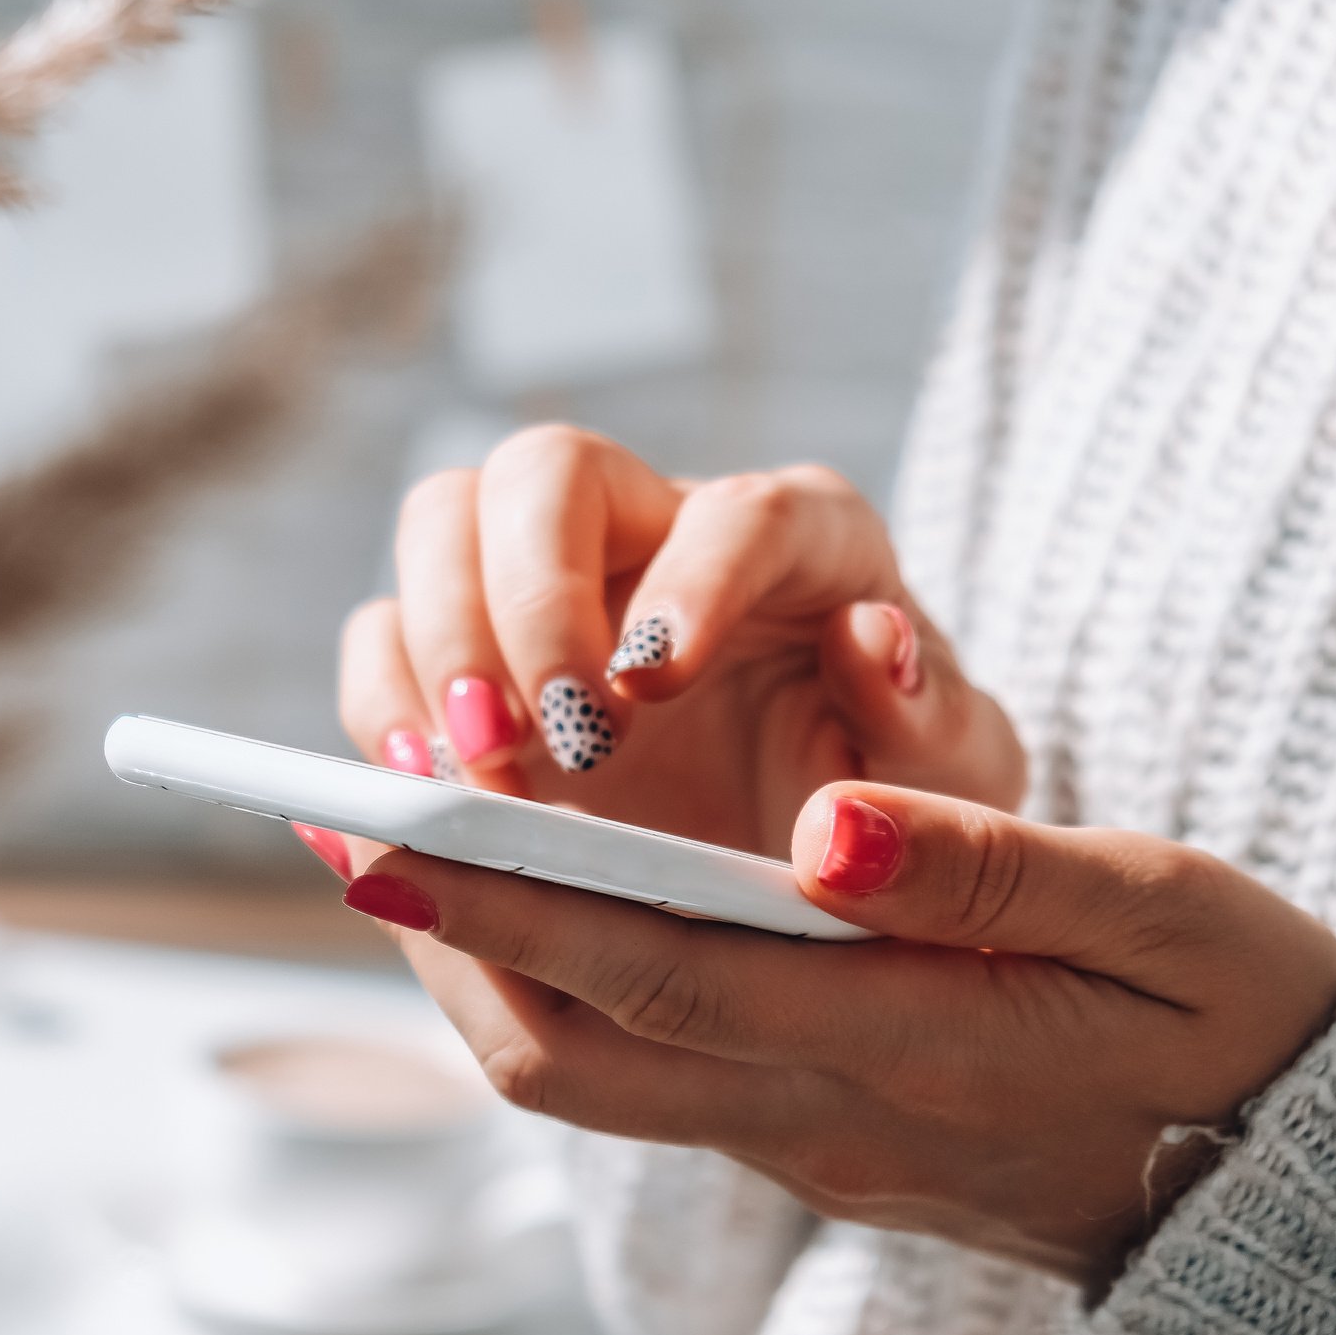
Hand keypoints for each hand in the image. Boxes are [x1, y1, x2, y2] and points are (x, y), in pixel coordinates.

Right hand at [330, 427, 1024, 862]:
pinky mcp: (466, 662)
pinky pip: (383, 638)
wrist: (807, 862)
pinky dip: (383, 705)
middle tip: (552, 734)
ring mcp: (544, 586)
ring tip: (474, 771)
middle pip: (548, 472)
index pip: (739, 511)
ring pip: (442, 525)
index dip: (692, 581)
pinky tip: (421, 790)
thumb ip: (935, 720)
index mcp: (799, 540)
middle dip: (531, 596)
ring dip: (440, 644)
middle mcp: (655, 530)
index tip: (658, 683)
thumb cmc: (893, 803)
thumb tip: (873, 637)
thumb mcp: (952, 784)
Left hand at [337, 784, 1335, 1282]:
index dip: (515, 906)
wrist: (1262, 1170)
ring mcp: (791, 1132)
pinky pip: (616, 1065)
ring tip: (382, 848)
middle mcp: (816, 1109)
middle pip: (573, 1048)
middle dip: (442, 938)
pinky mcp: (788, 1123)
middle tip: (338, 823)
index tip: (393, 834)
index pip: (665, 973)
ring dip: (465, 961)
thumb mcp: (1159, 911)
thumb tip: (822, 822)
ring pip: (574, 1072)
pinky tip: (497, 904)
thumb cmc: (1226, 1017)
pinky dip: (531, 980)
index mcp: (903, 1045)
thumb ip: (987, 864)